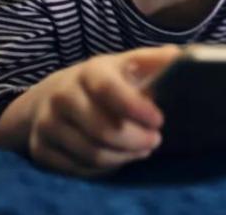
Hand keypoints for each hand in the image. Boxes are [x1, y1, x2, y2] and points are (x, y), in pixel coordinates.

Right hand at [0, 45, 178, 176]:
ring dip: (124, 156)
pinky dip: (104, 168)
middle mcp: (63, 96)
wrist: (55, 95)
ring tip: (142, 149)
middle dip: (136, 140)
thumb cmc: (108, 80)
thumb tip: (185, 57)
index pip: (108, 90)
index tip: (159, 121)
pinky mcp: (40, 148)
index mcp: (90, 72)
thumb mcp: (131, 64)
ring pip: (92, 153)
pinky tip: (118, 157)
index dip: (135, 108)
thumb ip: (157, 61)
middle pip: (103, 130)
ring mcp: (47, 123)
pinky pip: (77, 168)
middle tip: (155, 140)